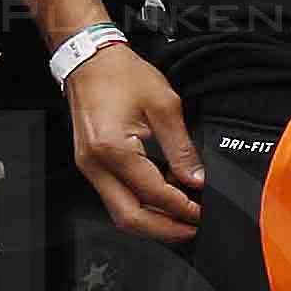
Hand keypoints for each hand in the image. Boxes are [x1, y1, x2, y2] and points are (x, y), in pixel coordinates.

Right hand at [64, 40, 206, 240]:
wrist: (90, 60)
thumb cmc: (120, 74)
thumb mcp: (164, 105)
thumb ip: (182, 148)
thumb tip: (196, 179)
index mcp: (113, 149)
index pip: (153, 193)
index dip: (181, 208)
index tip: (200, 212)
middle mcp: (95, 164)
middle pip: (129, 217)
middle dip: (163, 230)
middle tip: (190, 230)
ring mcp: (89, 167)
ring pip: (119, 212)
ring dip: (151, 221)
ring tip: (180, 221)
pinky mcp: (91, 165)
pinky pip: (115, 196)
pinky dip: (139, 205)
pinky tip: (161, 201)